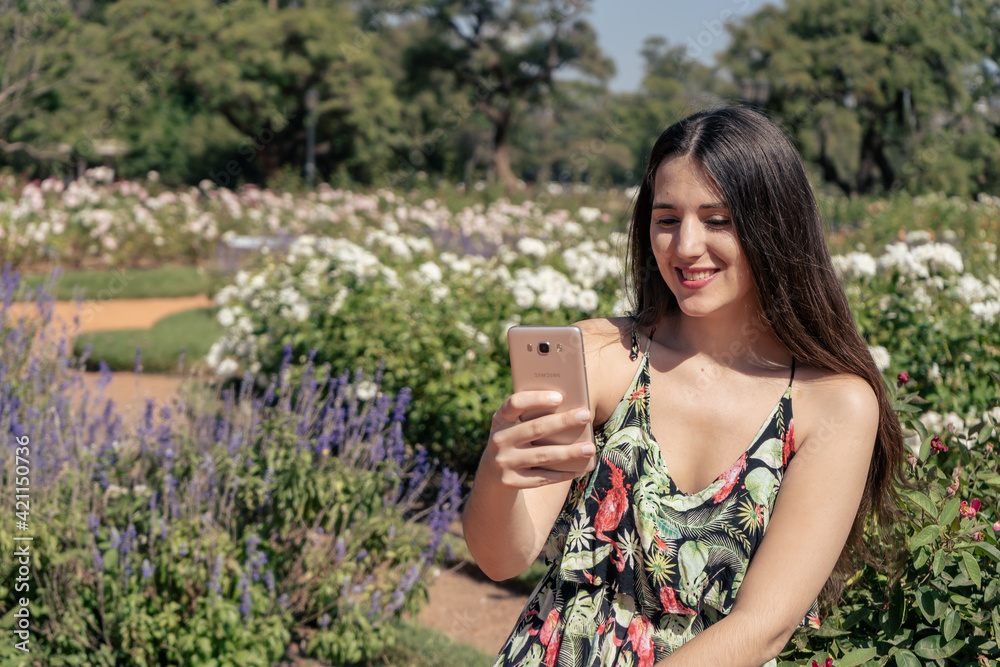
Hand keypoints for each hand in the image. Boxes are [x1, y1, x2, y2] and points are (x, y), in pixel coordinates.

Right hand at [482, 391, 596, 487]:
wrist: (493, 471)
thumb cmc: (515, 438)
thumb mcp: (515, 425)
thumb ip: (532, 415)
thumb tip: (569, 409)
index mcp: (500, 419)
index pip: (514, 403)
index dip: (536, 399)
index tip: (560, 396)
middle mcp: (498, 440)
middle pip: (535, 429)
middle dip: (563, 421)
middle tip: (586, 415)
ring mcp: (503, 462)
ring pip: (542, 455)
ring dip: (569, 452)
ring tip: (590, 447)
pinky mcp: (510, 482)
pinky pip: (541, 478)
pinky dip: (562, 474)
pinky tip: (579, 469)